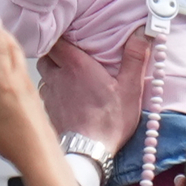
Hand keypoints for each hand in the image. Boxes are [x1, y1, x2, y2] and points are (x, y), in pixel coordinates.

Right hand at [0, 19, 82, 185]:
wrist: (40, 153)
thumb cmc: (16, 140)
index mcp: (4, 83)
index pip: (0, 50)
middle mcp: (19, 81)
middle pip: (13, 50)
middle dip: (5, 36)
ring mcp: (29, 88)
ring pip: (19, 60)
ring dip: (11, 48)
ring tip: (4, 43)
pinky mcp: (35, 97)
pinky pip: (23, 73)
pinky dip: (16, 64)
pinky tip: (11, 72)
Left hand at [37, 29, 150, 152]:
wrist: (89, 153)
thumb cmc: (109, 121)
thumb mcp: (129, 87)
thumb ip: (135, 57)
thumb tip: (141, 33)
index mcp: (76, 66)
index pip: (57, 40)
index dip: (61, 34)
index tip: (71, 32)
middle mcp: (58, 77)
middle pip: (47, 55)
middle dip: (55, 51)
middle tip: (70, 51)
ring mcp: (51, 95)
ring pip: (44, 74)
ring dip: (52, 70)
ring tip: (66, 72)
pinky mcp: (49, 111)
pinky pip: (45, 93)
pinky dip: (52, 89)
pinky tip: (64, 94)